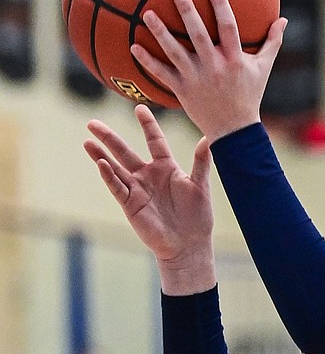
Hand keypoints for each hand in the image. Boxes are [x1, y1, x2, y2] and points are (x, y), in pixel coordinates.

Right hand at [84, 106, 214, 288]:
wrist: (188, 244)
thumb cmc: (197, 217)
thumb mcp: (200, 187)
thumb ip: (201, 163)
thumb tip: (207, 139)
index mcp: (166, 168)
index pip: (154, 140)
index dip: (148, 125)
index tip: (139, 108)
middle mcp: (148, 175)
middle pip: (124, 151)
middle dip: (109, 137)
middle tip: (92, 123)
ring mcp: (137, 189)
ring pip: (115, 167)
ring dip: (100, 155)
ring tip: (87, 140)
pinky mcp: (131, 204)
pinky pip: (117, 187)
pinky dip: (109, 176)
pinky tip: (101, 163)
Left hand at [133, 0, 285, 143]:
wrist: (234, 131)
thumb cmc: (249, 95)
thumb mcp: (264, 70)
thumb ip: (272, 43)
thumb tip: (283, 19)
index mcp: (234, 61)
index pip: (228, 28)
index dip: (221, 7)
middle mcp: (214, 68)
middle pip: (199, 36)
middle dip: (187, 13)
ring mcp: (196, 79)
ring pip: (175, 53)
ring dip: (160, 33)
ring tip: (147, 13)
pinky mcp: (182, 90)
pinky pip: (162, 74)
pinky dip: (148, 62)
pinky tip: (133, 46)